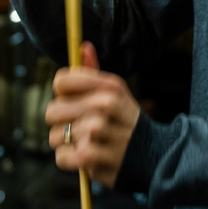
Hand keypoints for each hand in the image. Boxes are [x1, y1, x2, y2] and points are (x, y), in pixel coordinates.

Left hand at [46, 43, 140, 188]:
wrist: (154, 158)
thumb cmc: (128, 124)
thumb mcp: (118, 94)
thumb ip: (95, 73)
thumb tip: (83, 47)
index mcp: (109, 86)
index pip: (61, 82)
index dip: (63, 95)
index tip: (75, 104)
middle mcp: (103, 105)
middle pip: (52, 111)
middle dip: (62, 123)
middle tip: (81, 129)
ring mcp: (96, 131)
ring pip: (55, 136)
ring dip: (68, 144)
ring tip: (88, 144)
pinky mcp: (90, 156)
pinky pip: (61, 156)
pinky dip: (71, 161)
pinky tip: (88, 158)